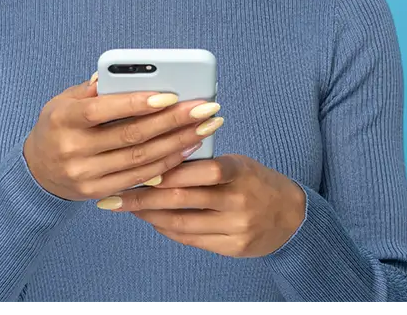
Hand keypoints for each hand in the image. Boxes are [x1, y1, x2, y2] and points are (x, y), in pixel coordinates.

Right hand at [22, 73, 223, 201]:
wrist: (36, 171)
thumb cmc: (58, 126)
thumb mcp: (64, 101)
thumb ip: (94, 90)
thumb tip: (130, 75)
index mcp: (64, 119)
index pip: (105, 110)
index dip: (139, 103)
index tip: (172, 95)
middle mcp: (74, 149)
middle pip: (132, 136)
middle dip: (174, 121)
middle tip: (205, 109)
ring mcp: (85, 175)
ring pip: (141, 159)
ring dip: (178, 143)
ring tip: (205, 127)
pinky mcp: (97, 193)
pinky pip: (138, 179)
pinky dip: (166, 164)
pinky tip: (186, 149)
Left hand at [96, 153, 306, 257]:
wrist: (292, 216)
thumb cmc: (256, 182)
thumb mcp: (237, 162)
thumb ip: (205, 161)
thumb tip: (158, 157)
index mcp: (239, 171)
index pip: (198, 169)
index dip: (164, 170)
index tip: (134, 168)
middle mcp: (238, 201)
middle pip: (182, 199)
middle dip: (143, 197)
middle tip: (115, 194)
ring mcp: (236, 228)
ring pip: (182, 222)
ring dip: (149, 215)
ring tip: (126, 207)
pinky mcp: (233, 248)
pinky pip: (191, 239)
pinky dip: (167, 229)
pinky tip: (151, 220)